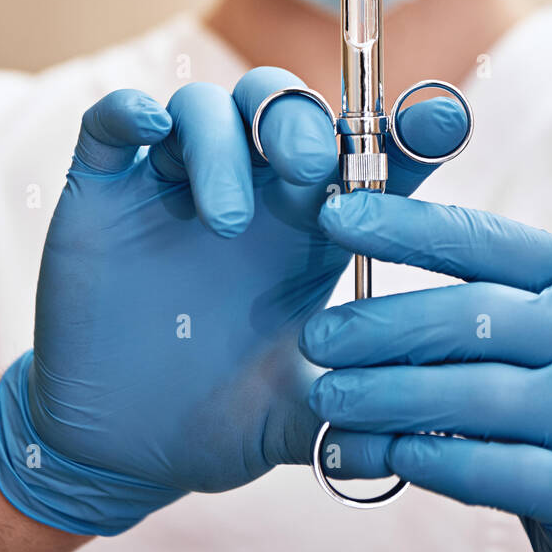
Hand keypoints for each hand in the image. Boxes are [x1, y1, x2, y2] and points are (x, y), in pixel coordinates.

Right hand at [0, 72, 464, 534]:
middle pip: (286, 106)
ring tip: (227, 221)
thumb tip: (426, 420)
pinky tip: (151, 129)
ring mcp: (175, 179)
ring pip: (207, 105)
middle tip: (310, 170)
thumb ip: (356, 405)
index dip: (411, 128)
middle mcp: (252, 187)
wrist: (122, 446)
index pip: (370, 153)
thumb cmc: (224, 417)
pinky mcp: (106, 185)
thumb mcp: (299, 413)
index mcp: (316, 224)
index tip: (445, 121)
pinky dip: (132, 110)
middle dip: (303, 124)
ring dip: (224, 141)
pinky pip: (114, 119)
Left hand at [300, 192, 551, 551]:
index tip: (334, 216)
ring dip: (387, 396)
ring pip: (473, 395)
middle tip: (317, 336)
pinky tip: (382, 453)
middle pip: (473, 316)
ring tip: (330, 399)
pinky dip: (425, 459)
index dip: (404, 225)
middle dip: (382, 325)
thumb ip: (481, 293)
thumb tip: (365, 243)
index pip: (485, 239)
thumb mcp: (549, 327)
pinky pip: (488, 470)